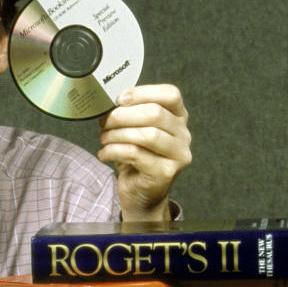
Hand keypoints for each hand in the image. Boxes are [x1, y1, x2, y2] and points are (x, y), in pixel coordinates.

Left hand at [98, 84, 191, 220]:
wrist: (141, 194)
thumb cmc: (136, 158)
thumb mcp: (134, 130)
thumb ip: (129, 114)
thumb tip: (108, 103)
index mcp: (178, 117)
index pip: (170, 94)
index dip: (144, 92)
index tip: (120, 98)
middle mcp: (183, 134)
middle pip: (155, 114)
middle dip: (123, 115)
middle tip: (105, 121)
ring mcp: (178, 155)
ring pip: (146, 135)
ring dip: (117, 134)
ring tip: (103, 139)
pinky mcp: (166, 173)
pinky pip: (135, 154)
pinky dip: (113, 151)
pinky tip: (104, 154)